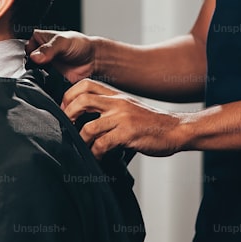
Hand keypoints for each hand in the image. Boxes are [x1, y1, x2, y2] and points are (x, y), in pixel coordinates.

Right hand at [25, 29, 96, 83]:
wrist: (93, 60)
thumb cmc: (80, 45)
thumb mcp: (63, 42)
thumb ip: (48, 49)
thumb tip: (35, 57)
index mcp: (38, 39)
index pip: (24, 47)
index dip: (28, 54)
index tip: (35, 58)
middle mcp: (38, 52)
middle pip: (25, 61)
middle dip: (30, 66)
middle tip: (41, 67)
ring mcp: (42, 66)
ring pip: (31, 73)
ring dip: (36, 75)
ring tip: (46, 73)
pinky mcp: (48, 78)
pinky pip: (40, 82)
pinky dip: (42, 83)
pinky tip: (48, 80)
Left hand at [61, 79, 187, 157]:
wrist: (176, 130)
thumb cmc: (150, 122)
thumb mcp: (128, 107)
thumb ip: (108, 108)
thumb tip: (82, 118)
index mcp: (115, 95)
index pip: (85, 85)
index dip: (69, 96)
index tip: (64, 110)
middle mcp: (117, 103)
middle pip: (82, 100)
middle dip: (68, 115)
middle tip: (66, 128)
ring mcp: (123, 118)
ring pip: (89, 127)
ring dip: (81, 141)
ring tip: (83, 148)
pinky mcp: (128, 134)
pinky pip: (103, 144)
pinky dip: (95, 153)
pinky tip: (97, 157)